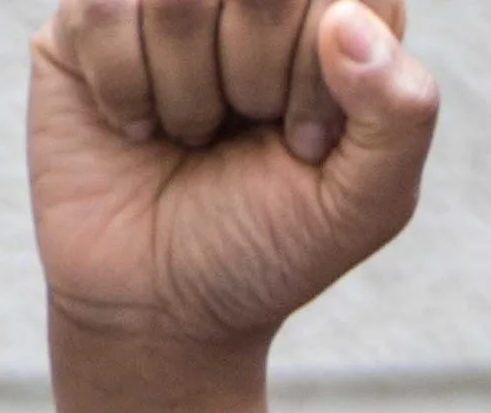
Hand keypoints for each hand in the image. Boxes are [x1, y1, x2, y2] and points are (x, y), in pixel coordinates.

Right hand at [30, 0, 437, 357]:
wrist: (158, 304)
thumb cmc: (267, 246)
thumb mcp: (362, 205)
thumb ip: (400, 116)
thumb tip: (346, 17)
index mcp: (337, 20)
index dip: (322, 76)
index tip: (306, 142)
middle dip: (257, 79)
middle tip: (245, 131)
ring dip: (190, 91)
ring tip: (192, 133)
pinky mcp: (90, 7)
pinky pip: (105, 7)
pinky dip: (127, 87)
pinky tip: (138, 124)